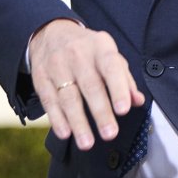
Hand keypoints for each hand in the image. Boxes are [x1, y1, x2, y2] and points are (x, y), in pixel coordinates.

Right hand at [29, 19, 145, 150]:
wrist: (51, 33)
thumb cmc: (88, 51)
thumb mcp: (108, 55)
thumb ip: (124, 79)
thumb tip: (137, 101)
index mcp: (100, 47)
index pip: (111, 67)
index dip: (118, 88)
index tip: (123, 109)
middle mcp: (78, 54)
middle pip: (90, 86)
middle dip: (100, 112)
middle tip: (110, 134)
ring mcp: (57, 65)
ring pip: (68, 97)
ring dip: (78, 122)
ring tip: (87, 143)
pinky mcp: (41, 78)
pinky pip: (49, 101)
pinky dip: (57, 119)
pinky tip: (66, 133)